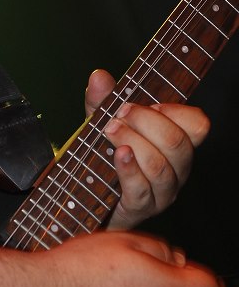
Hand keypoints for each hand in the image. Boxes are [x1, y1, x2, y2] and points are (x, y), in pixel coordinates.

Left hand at [84, 69, 209, 229]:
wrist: (88, 197)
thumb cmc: (104, 155)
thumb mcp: (102, 123)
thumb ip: (103, 101)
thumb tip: (98, 77)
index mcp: (176, 144)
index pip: (198, 125)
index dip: (177, 111)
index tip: (150, 103)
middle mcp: (176, 169)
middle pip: (177, 143)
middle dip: (146, 122)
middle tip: (120, 112)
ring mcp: (161, 192)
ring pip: (159, 166)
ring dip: (133, 142)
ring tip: (109, 130)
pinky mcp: (141, 208)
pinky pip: (141, 189)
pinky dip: (129, 169)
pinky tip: (118, 154)